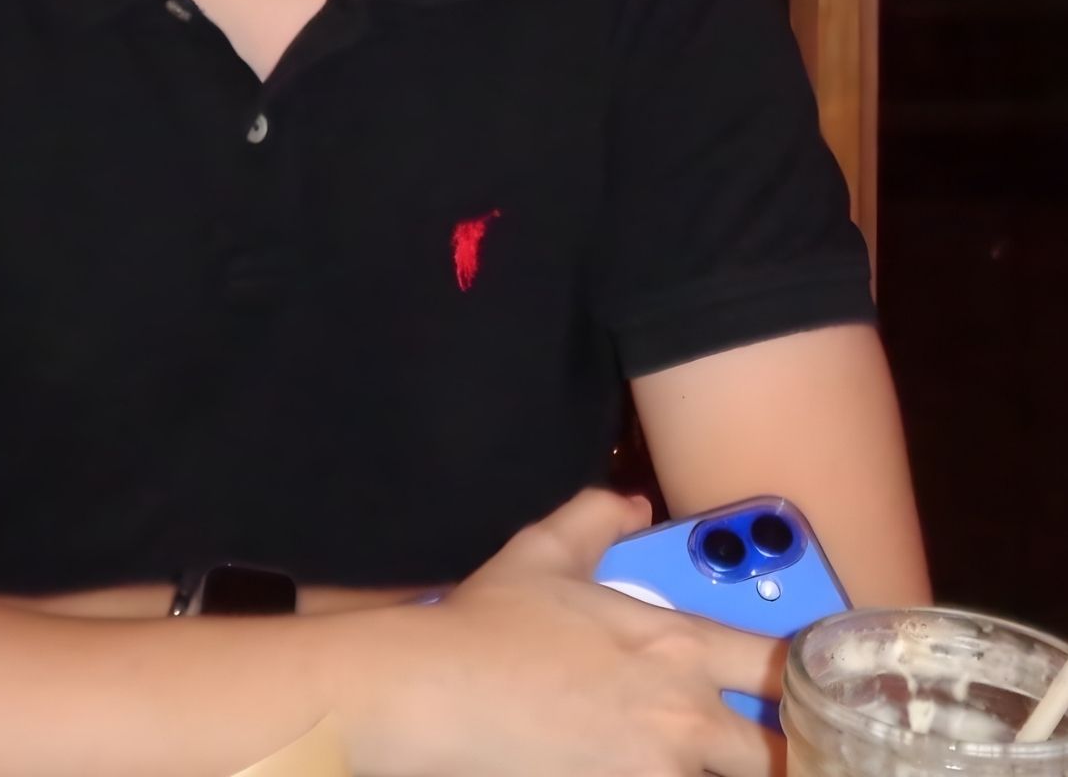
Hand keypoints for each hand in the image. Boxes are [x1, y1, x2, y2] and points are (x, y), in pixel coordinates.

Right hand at [353, 489, 784, 776]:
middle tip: (779, 751)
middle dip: (782, 754)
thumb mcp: (543, 551)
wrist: (439, 694)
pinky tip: (650, 767)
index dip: (805, 680)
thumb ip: (596, 517)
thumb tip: (632, 502)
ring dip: (720, 767)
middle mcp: (683, 714)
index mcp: (674, 645)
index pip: (775, 665)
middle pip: (776, 753)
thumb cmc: (490, 623)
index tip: (815, 691)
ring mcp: (658, 771)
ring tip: (721, 758)